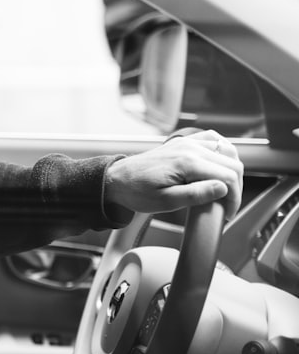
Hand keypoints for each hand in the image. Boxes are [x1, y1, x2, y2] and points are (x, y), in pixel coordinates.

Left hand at [104, 129, 243, 220]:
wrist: (117, 179)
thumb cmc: (137, 192)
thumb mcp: (166, 201)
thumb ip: (196, 195)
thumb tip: (223, 188)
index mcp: (187, 162)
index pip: (228, 177)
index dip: (234, 198)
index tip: (227, 214)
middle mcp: (190, 147)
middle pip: (232, 163)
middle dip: (236, 187)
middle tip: (227, 206)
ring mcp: (187, 142)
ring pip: (227, 149)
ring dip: (233, 169)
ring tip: (226, 190)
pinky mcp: (183, 142)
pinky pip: (213, 139)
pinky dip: (223, 151)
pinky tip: (221, 165)